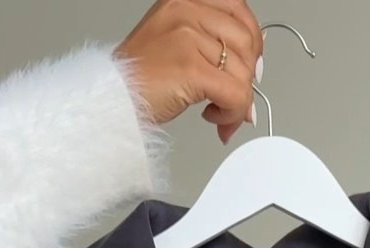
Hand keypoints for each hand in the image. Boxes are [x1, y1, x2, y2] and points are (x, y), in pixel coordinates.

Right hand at [117, 0, 263, 142]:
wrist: (113, 99)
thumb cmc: (141, 75)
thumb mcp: (178, 41)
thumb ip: (212, 40)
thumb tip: (256, 54)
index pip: (239, 10)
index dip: (252, 43)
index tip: (247, 67)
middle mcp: (186, 10)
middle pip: (247, 43)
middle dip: (247, 78)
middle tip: (233, 97)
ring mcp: (187, 36)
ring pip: (243, 72)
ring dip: (237, 101)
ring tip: (217, 109)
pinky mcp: (190, 68)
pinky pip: (235, 94)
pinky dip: (231, 114)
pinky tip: (212, 116)